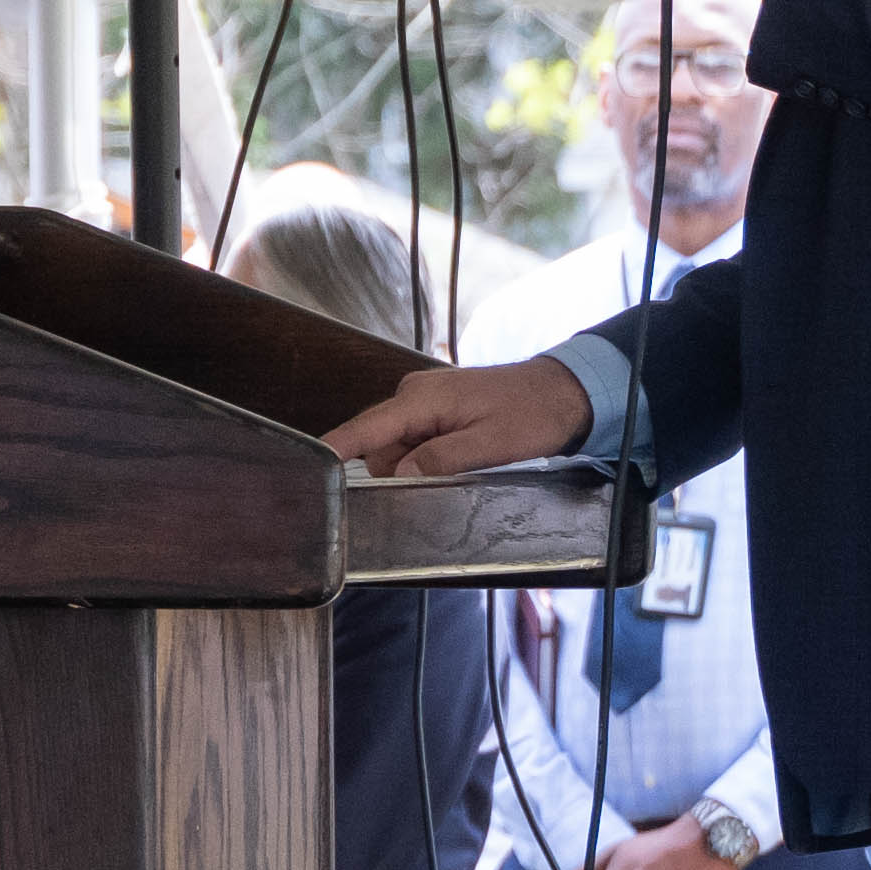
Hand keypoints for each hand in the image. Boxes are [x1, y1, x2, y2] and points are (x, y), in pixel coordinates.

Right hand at [317, 353, 593, 481]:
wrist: (564, 391)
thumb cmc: (533, 413)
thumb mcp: (492, 444)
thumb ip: (441, 460)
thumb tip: (399, 474)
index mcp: (422, 399)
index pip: (364, 429)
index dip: (334, 449)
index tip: (306, 465)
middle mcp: (414, 394)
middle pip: (377, 447)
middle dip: (397, 472)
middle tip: (442, 478)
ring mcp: (423, 400)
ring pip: (395, 448)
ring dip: (416, 466)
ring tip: (462, 462)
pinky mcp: (434, 409)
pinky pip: (413, 441)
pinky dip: (426, 457)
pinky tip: (457, 458)